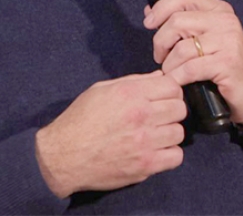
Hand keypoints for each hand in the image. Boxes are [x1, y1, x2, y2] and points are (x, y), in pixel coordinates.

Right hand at [34, 71, 186, 197]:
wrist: (63, 156)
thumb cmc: (80, 120)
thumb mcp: (101, 90)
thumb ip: (133, 82)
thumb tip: (159, 77)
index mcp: (131, 94)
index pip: (172, 86)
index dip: (170, 91)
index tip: (162, 98)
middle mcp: (141, 115)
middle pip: (180, 108)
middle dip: (171, 110)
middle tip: (159, 117)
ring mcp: (145, 142)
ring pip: (179, 132)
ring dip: (169, 133)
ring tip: (155, 135)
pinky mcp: (146, 165)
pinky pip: (176, 157)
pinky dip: (169, 154)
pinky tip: (156, 151)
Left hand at [144, 0, 242, 126]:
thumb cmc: (223, 64)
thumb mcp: (206, 37)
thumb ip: (182, 21)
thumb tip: (150, 10)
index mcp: (219, 9)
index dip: (161, 7)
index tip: (148, 22)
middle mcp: (225, 21)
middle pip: (177, 21)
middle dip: (161, 41)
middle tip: (160, 56)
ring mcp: (228, 41)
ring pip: (181, 48)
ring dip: (169, 64)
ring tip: (171, 72)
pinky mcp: (227, 63)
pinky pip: (189, 69)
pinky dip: (178, 77)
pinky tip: (178, 82)